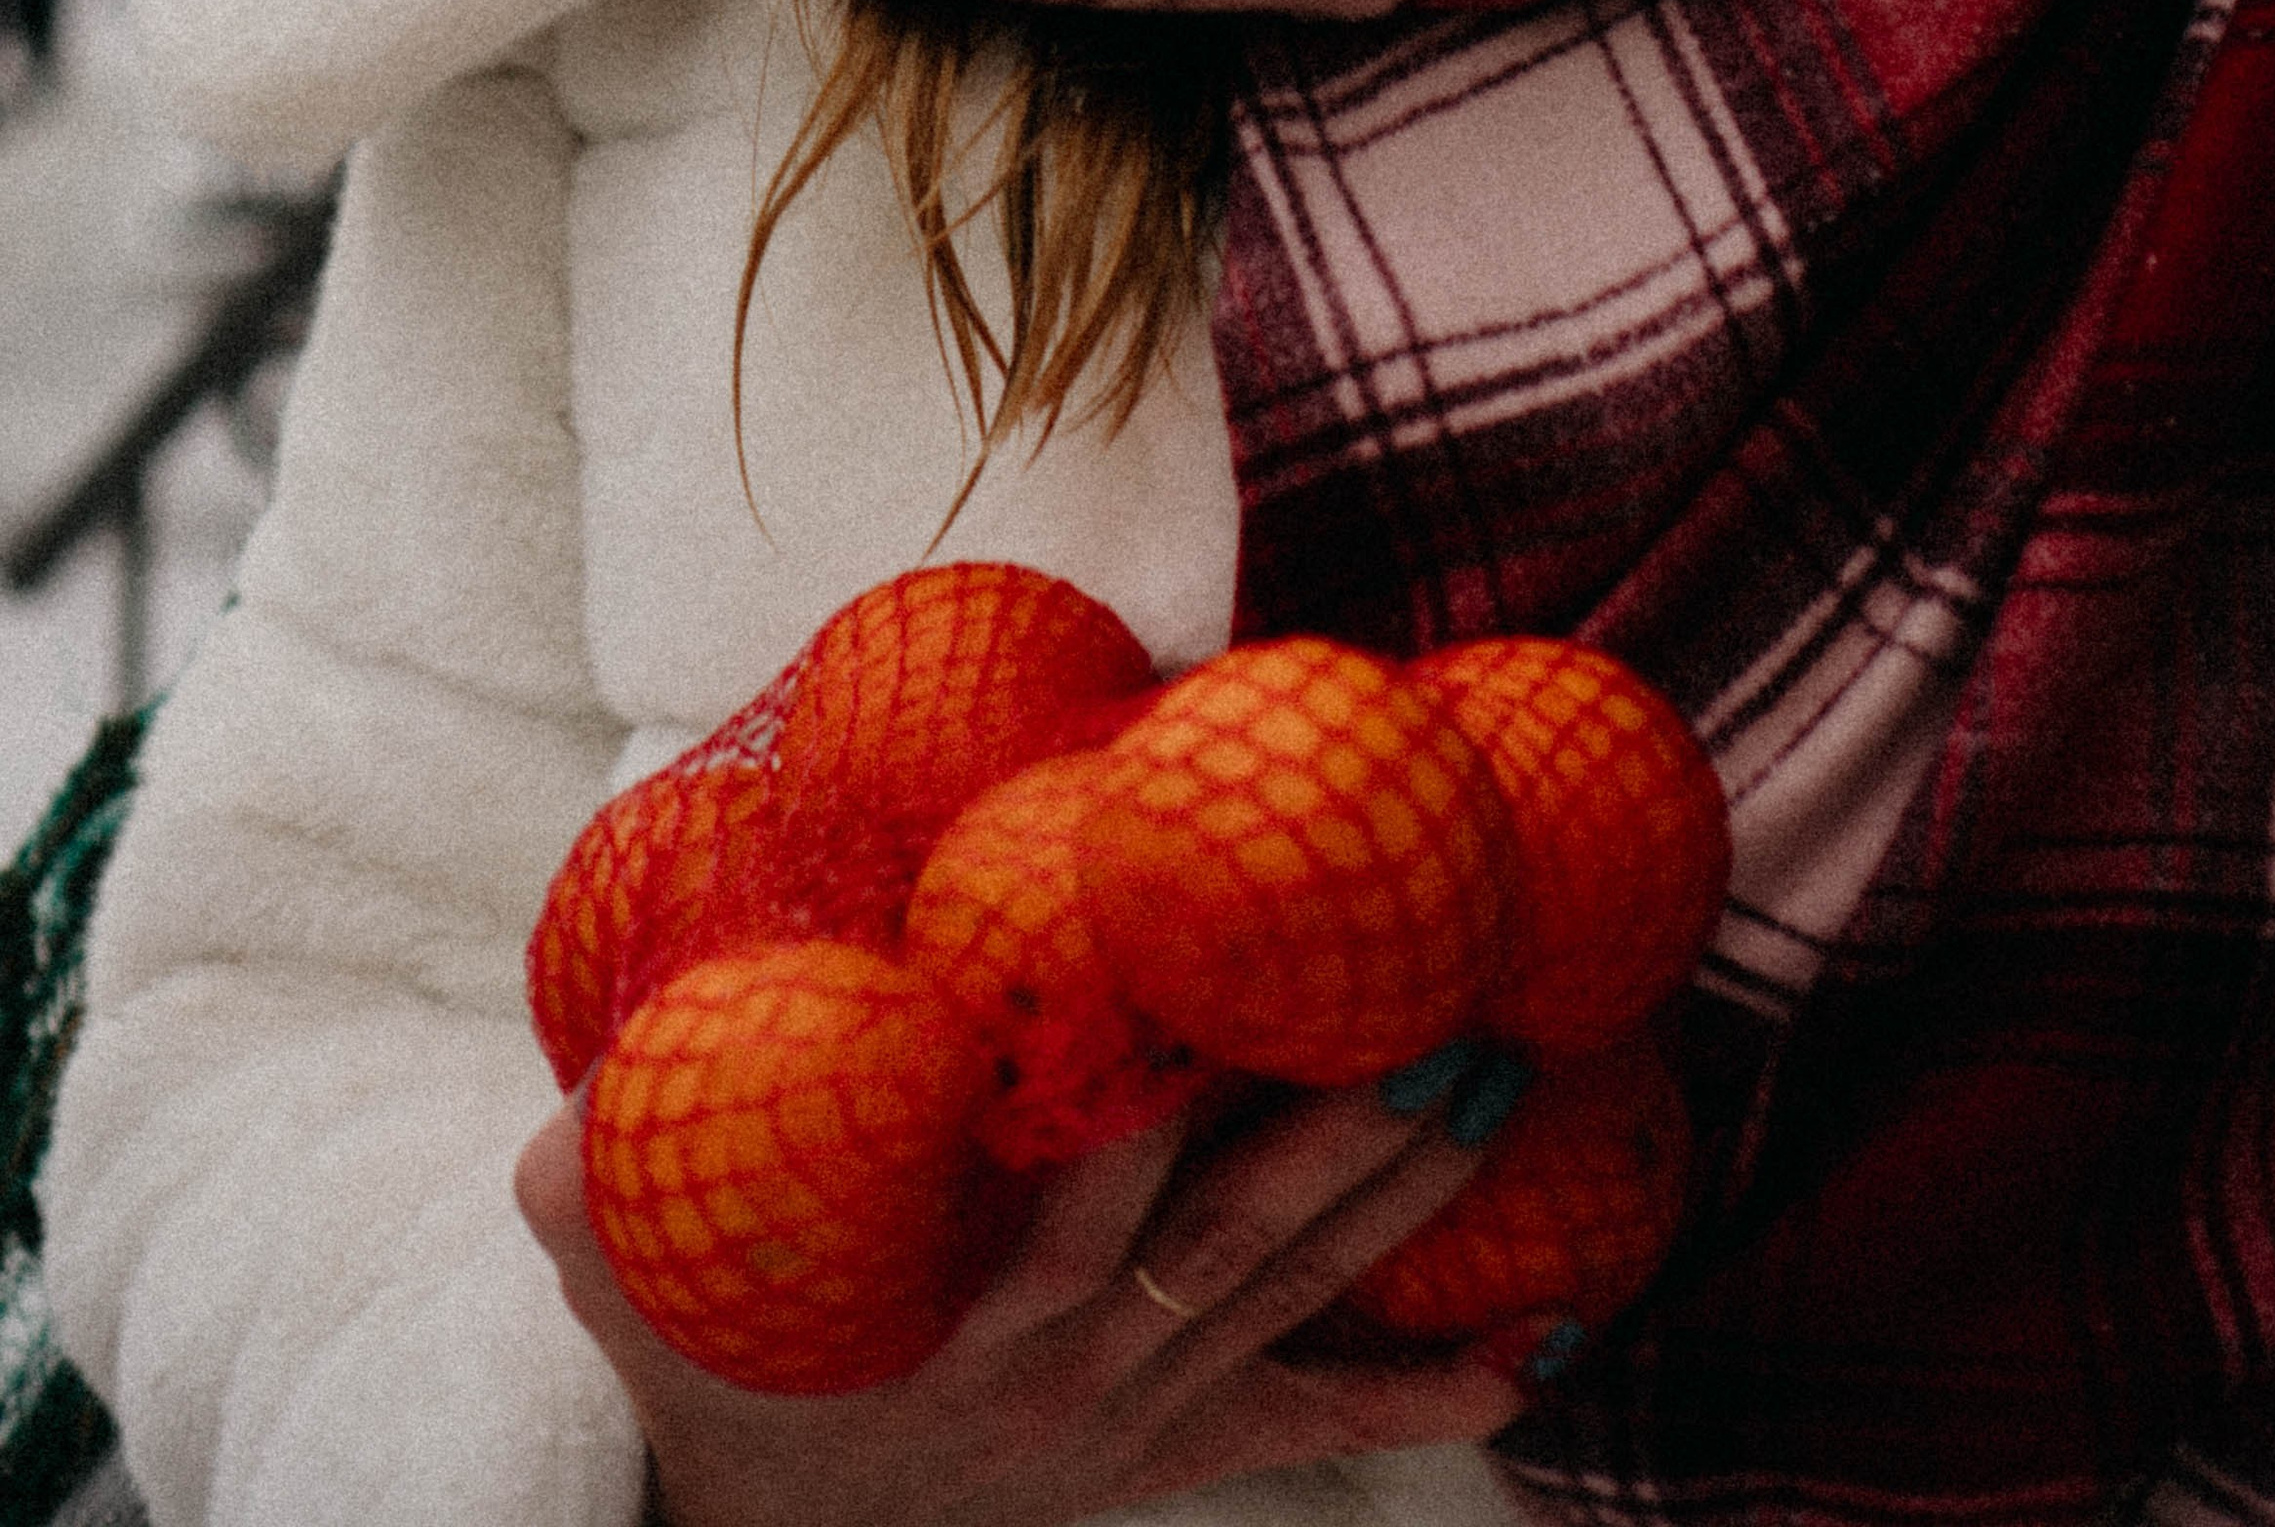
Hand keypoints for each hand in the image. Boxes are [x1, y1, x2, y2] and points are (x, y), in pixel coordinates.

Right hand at [515, 1054, 1540, 1526]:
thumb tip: (568, 1113)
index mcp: (965, 1328)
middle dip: (1339, 1133)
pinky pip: (1319, 1425)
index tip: (1212, 1004)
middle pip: (1231, 1245)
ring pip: (1295, 1299)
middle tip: (1435, 1017)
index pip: (1074, 1214)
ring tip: (1501, 1087)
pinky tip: (1530, 1351)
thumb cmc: (721, 1376)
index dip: (1146, 1119)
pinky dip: (1426, 1393)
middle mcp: (1076, 1372)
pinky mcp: (1185, 1448)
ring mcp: (1144, 1416)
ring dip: (1405, 1202)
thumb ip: (591, 1198)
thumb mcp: (634, 1291)